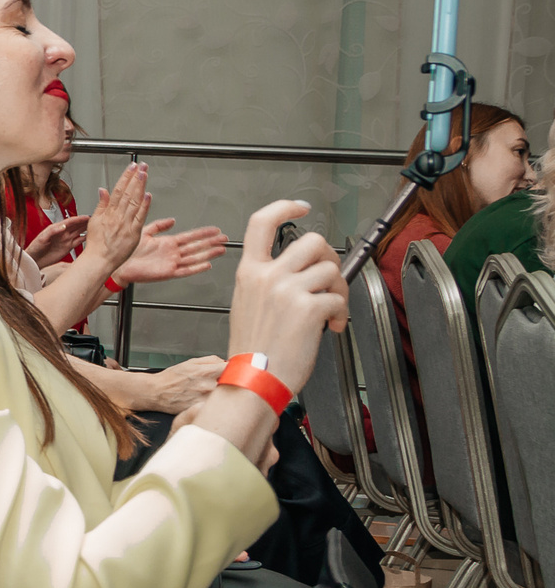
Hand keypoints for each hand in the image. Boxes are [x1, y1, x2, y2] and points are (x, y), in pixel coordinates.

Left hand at [24, 214, 90, 265]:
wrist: (35, 260)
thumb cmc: (35, 248)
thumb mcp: (42, 238)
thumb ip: (52, 231)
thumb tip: (63, 226)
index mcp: (56, 229)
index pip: (70, 222)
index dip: (79, 219)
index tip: (87, 217)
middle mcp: (62, 233)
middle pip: (77, 225)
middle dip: (86, 222)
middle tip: (96, 219)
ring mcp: (66, 240)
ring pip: (79, 232)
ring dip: (87, 229)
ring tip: (96, 226)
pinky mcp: (68, 247)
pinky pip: (78, 241)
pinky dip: (85, 238)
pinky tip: (91, 237)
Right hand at [81, 164, 151, 273]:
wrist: (98, 260)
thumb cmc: (96, 245)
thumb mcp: (94, 221)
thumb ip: (101, 205)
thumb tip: (103, 190)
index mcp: (108, 212)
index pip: (118, 190)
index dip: (126, 177)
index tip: (132, 167)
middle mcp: (117, 216)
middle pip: (127, 193)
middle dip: (135, 177)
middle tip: (142, 166)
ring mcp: (126, 224)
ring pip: (134, 202)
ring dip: (140, 186)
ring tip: (145, 174)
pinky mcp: (133, 233)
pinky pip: (140, 217)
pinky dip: (144, 206)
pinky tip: (148, 195)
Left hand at [113, 220, 228, 284]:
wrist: (119, 265)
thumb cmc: (128, 251)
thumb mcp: (145, 232)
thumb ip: (159, 225)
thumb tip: (172, 220)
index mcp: (167, 243)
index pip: (190, 236)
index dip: (203, 233)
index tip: (215, 230)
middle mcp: (172, 253)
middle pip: (196, 246)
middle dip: (211, 242)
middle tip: (224, 239)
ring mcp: (171, 263)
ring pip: (194, 257)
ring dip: (208, 253)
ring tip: (221, 249)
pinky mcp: (167, 273)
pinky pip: (185, 270)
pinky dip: (196, 268)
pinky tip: (207, 264)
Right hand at [142, 356, 224, 415]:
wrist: (156, 393)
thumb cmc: (171, 378)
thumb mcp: (189, 362)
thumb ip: (210, 360)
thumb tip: (225, 362)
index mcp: (207, 372)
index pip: (232, 369)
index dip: (233, 369)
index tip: (231, 371)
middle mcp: (209, 386)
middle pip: (231, 383)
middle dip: (226, 382)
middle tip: (218, 382)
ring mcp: (206, 399)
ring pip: (224, 396)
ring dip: (220, 393)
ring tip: (208, 392)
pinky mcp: (203, 410)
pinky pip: (215, 406)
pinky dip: (213, 403)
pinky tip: (204, 401)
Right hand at [224, 202, 346, 394]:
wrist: (254, 380)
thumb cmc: (253, 351)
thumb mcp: (247, 305)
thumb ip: (267, 281)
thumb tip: (302, 271)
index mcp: (249, 272)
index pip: (262, 222)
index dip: (285, 207)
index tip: (300, 208)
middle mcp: (268, 276)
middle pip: (313, 241)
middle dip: (329, 258)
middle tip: (329, 279)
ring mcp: (288, 290)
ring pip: (331, 270)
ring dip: (338, 290)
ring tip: (330, 311)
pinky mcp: (309, 308)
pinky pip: (338, 299)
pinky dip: (340, 314)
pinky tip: (329, 327)